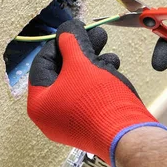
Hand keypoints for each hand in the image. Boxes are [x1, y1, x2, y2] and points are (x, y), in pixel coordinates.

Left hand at [27, 20, 166, 166]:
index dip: (60, 43)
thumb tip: (67, 30)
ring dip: (94, 66)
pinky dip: (100, 82)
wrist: (127, 135)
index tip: (74, 31)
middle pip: (63, 74)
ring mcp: (71, 123)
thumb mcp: (81, 64)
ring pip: (79, 85)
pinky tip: (114, 72)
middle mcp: (51, 117)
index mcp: (39, 104)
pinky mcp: (90, 125)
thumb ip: (71, 43)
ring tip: (111, 56)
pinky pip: (90, 98)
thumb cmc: (99, 104)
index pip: (42, 63)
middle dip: (82, 53)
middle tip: (96, 36)